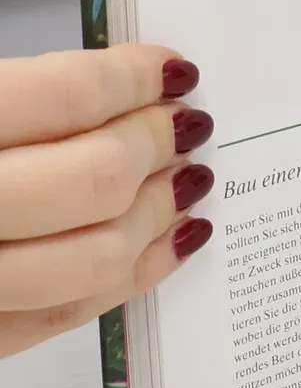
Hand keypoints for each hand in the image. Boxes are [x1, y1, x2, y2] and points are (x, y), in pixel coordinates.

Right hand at [0, 46, 213, 357]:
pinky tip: (170, 240)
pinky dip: (132, 274)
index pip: (67, 96)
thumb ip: (28, 98)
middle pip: (97, 175)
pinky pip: (67, 315)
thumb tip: (131, 81)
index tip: (173, 72)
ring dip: (158, 211)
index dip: (135, 79)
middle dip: (155, 144)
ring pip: (95, 254)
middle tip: (184, 125)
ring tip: (184, 180)